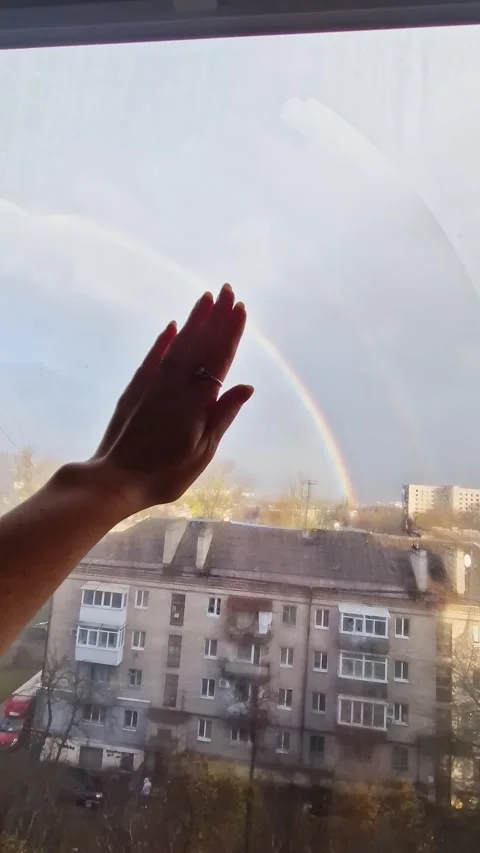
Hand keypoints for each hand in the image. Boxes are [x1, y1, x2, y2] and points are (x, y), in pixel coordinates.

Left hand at [92, 284, 252, 514]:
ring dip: (193, 321)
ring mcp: (152, 385)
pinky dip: (164, 340)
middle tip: (227, 290)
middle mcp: (175, 386)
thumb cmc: (164, 474)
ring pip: (178, 345)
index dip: (230, 333)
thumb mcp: (202, 453)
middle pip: (199, 345)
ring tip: (206, 298)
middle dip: (215, 316)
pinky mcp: (134, 390)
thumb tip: (245, 387)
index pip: (218, 359)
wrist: (114, 480)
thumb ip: (222, 416)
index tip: (240, 309)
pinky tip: (173, 326)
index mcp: (196, 402)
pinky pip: (153, 358)